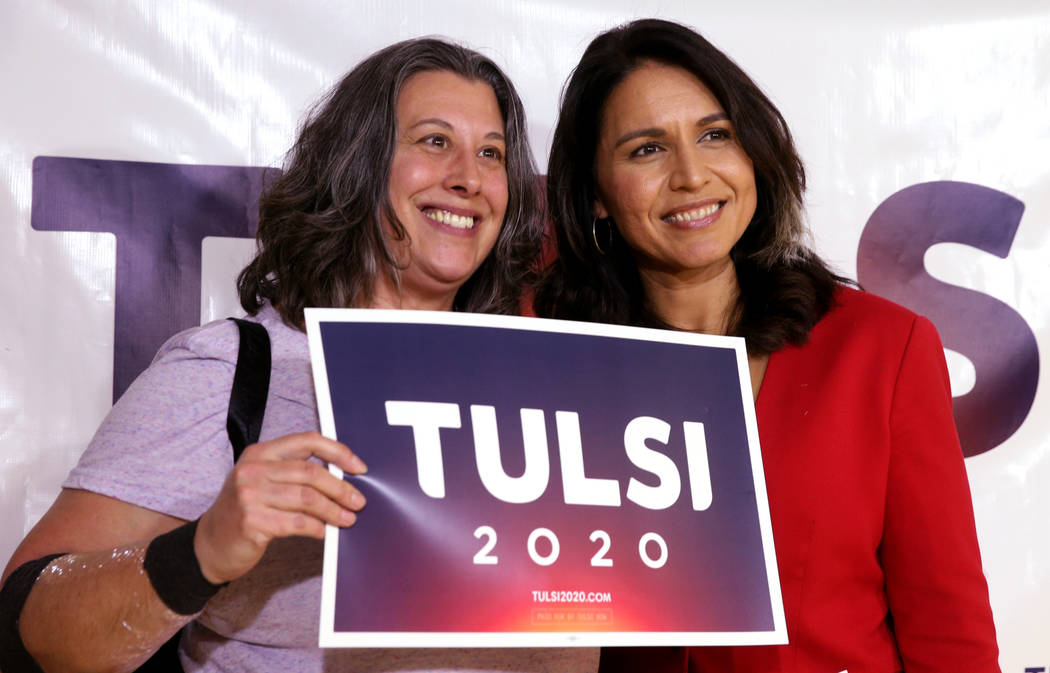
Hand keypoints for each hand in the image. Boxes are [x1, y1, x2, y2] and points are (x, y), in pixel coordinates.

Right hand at [194, 431, 366, 583]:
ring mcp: (249, 495)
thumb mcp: (263, 482)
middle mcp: (252, 469)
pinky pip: (297, 523)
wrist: (209, 545)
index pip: (307, 441)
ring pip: (307, 499)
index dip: (338, 452)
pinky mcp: (251, 521)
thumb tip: (342, 477)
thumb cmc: (245, 512)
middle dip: (341, 488)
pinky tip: (325, 532)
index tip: (359, 468)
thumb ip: (294, 474)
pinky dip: (317, 528)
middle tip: (358, 502)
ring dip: (333, 511)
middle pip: (311, 472)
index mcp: (260, 453)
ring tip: (348, 520)